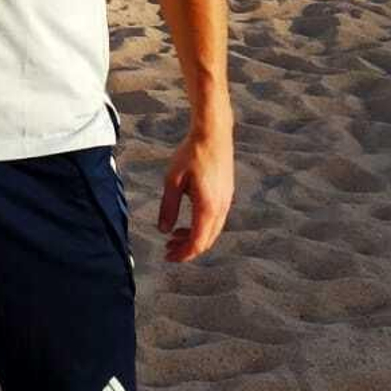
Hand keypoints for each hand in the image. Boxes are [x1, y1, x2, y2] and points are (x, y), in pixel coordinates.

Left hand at [157, 118, 232, 261]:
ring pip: (212, 231)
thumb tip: (163, 230)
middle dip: (187, 249)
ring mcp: (227, 201)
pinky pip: (216, 219)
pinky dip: (201, 226)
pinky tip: (187, 220)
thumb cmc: (191, 153)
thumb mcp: (172, 180)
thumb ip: (168, 207)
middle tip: (167, 249)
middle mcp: (221, 207)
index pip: (197, 242)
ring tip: (173, 235)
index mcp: (208, 206)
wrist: (213, 134)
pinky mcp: (226, 194)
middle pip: (207, 240)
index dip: (183, 254)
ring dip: (194, 237)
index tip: (167, 256)